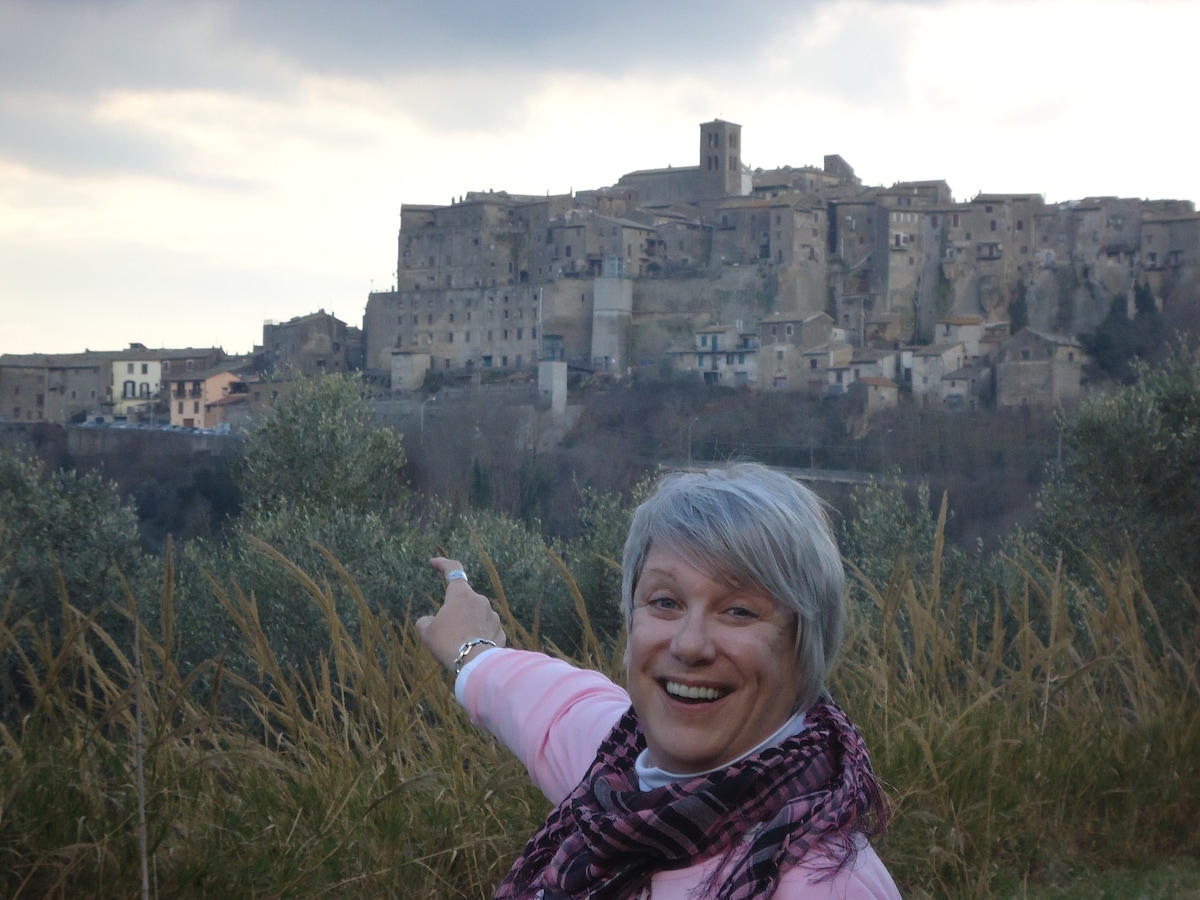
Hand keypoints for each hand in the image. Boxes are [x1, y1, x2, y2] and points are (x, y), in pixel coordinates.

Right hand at [416, 556, 506, 671]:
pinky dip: (477, 637)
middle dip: (453, 612)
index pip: (452, 570)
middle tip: (443, 632)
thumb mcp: (427, 632)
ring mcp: (493, 616)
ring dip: (466, 626)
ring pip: (475, 617)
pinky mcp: (500, 632)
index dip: (442, 564)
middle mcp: (480, 601)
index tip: (433, 563)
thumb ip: (426, 622)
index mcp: (461, 594)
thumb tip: (429, 621)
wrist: (474, 664)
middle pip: (463, 601)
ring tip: (456, 646)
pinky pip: (485, 631)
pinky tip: (470, 651)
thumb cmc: (448, 643)